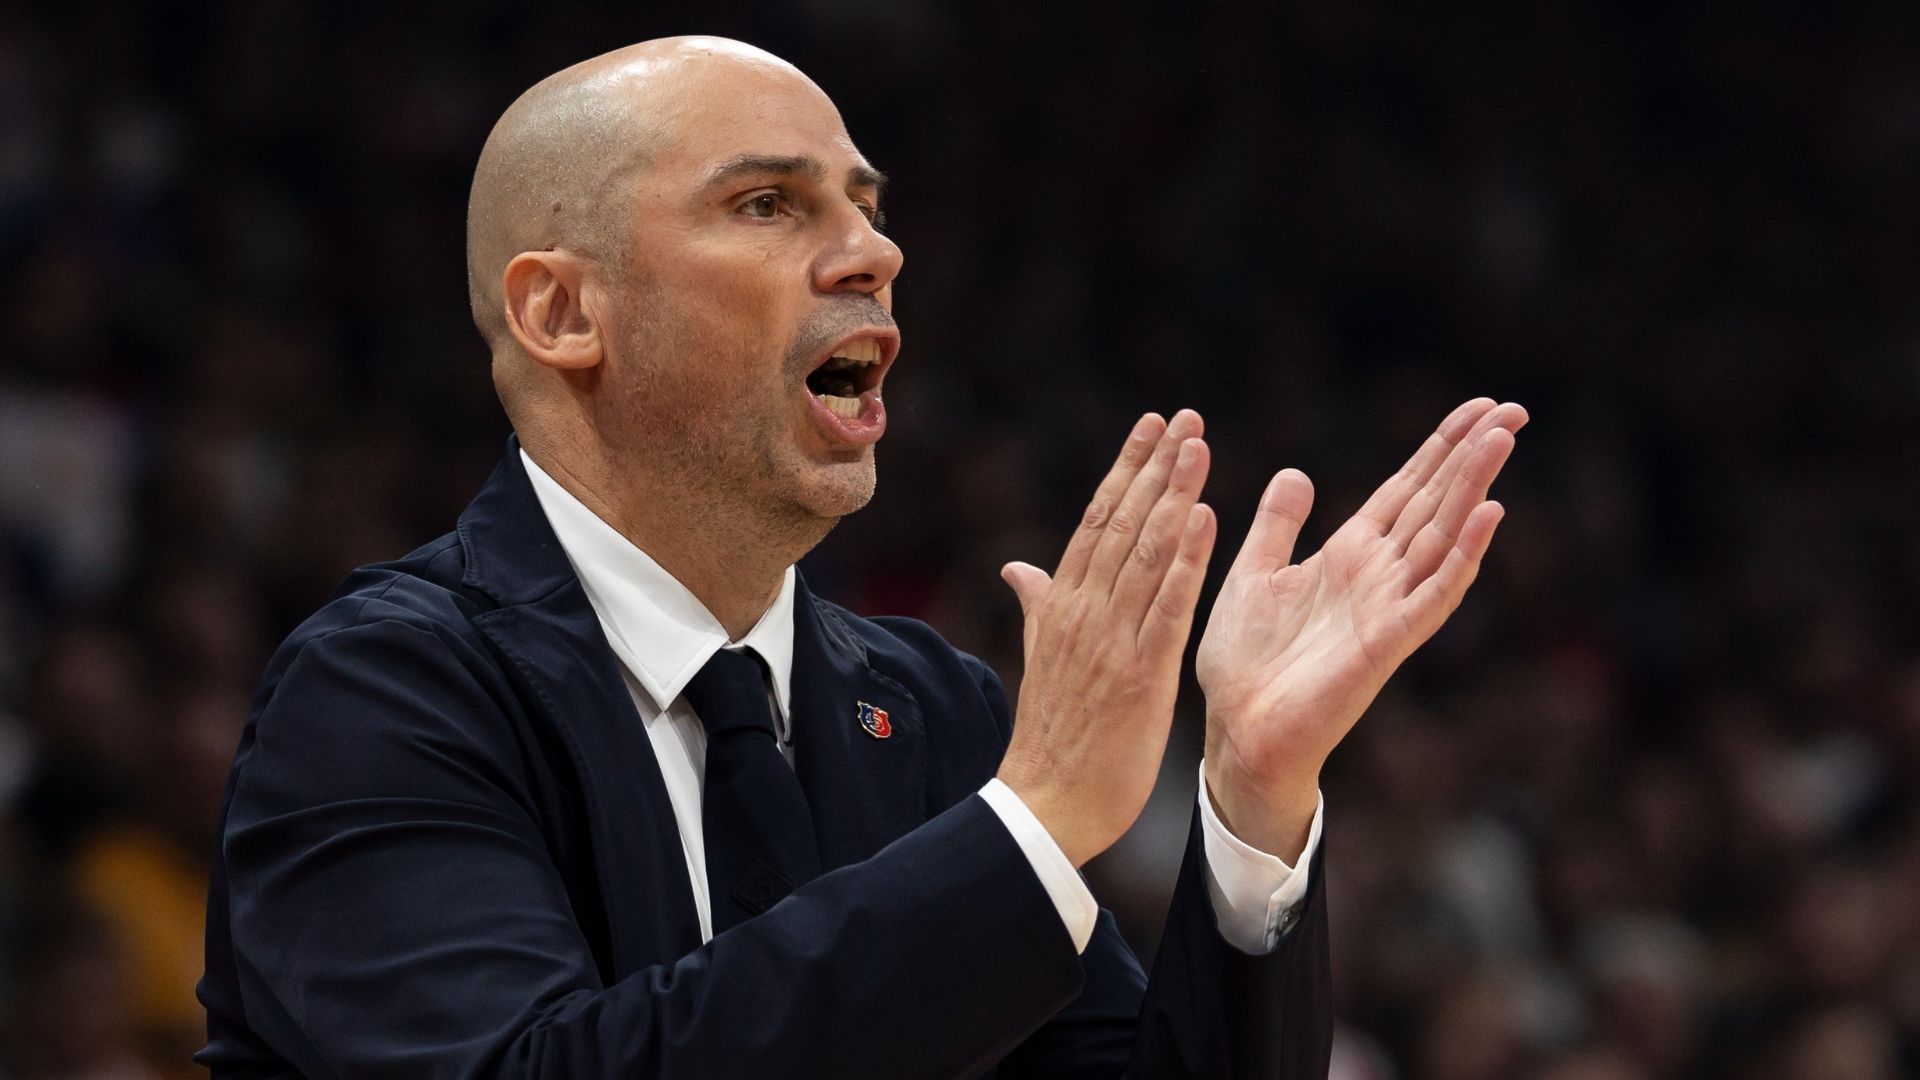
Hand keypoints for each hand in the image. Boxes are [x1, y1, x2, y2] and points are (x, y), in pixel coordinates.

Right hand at [997, 410, 1218, 866]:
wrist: (1046, 802)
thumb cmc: (1051, 735)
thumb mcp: (1040, 657)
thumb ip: (1036, 604)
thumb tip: (1016, 566)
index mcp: (1062, 606)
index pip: (1097, 521)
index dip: (1127, 470)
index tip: (1153, 426)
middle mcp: (1084, 612)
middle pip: (1122, 524)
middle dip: (1156, 467)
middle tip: (1186, 418)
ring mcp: (1111, 641)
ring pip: (1145, 555)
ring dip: (1174, 498)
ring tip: (1198, 449)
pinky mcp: (1141, 675)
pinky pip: (1166, 609)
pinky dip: (1185, 563)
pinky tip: (1205, 523)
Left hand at [1195, 398, 1526, 857]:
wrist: (1237, 732)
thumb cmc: (1245, 664)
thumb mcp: (1253, 575)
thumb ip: (1277, 527)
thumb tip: (1297, 473)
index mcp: (1347, 555)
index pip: (1405, 490)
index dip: (1439, 449)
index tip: (1477, 408)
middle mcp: (1377, 576)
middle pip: (1435, 503)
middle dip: (1471, 456)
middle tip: (1515, 409)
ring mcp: (1387, 608)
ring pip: (1442, 536)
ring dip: (1473, 488)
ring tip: (1503, 439)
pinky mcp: (1387, 643)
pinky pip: (1433, 594)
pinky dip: (1462, 554)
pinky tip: (1487, 514)